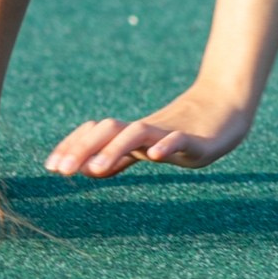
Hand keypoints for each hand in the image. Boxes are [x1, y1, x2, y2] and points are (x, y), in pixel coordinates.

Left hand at [45, 91, 251, 180]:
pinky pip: (179, 140)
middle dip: (83, 148)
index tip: (52, 167)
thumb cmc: (184, 129)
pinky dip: (166, 145)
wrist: (225, 107)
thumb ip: (120, 159)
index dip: (73, 148)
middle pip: (109, 130)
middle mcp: (146, 129)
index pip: (96, 135)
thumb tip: (89, 169)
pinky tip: (154, 156)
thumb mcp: (148, 148)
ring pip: (137, 134)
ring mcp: (170, 131)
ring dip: (113, 149)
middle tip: (62, 170)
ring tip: (95, 167)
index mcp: (132, 133)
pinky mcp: (197, 139)